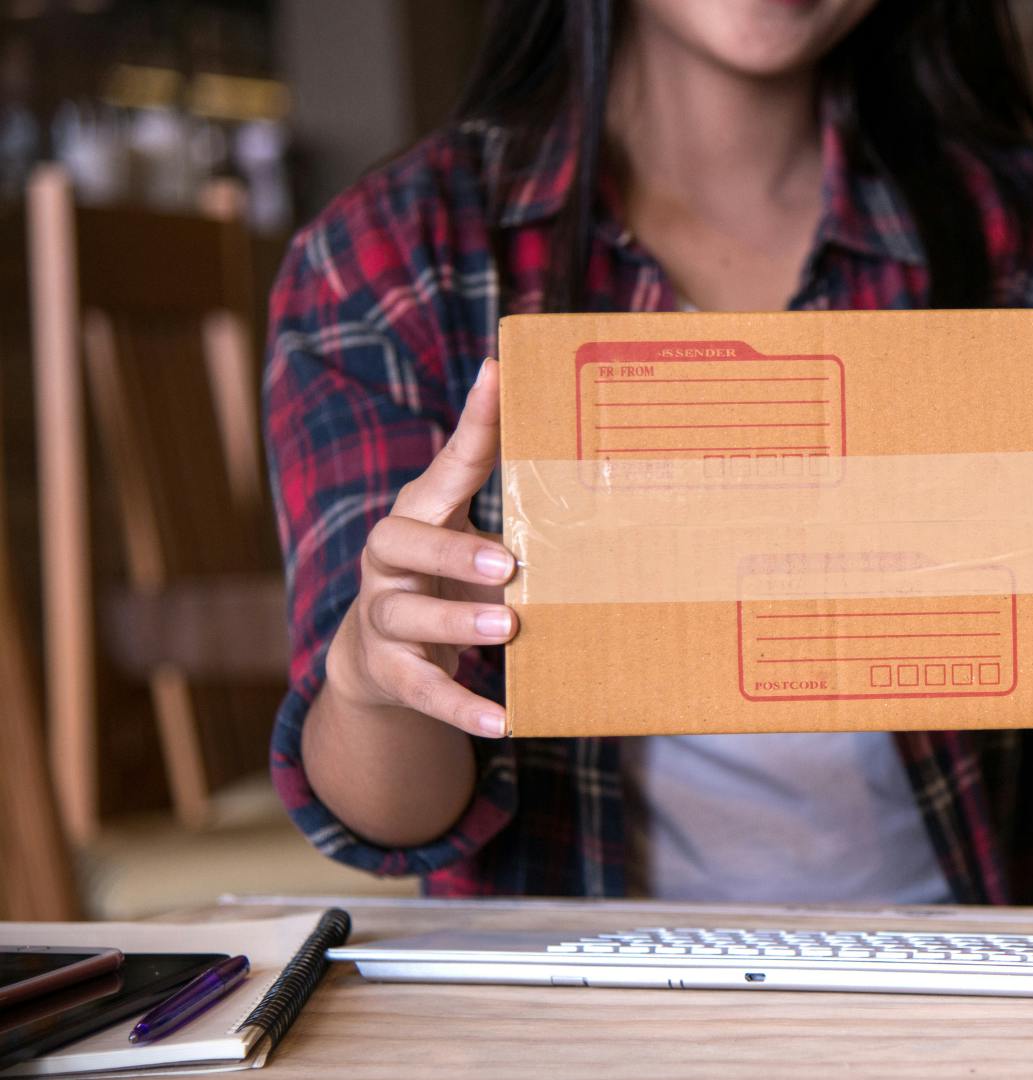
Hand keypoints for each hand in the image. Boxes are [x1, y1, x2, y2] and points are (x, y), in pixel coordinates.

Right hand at [323, 359, 517, 737]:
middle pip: (401, 541)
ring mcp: (383, 616)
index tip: (497, 378)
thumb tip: (573, 440)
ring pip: (406, 615)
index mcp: (419, 514)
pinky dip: (460, 706)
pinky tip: (502, 721)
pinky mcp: (389, 672)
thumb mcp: (468, 533)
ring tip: (507, 627)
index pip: (445, 465)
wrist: (376, 658)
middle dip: (451, 549)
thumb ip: (509, 498)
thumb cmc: (444, 579)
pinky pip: (421, 690)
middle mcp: (389, 560)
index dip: (471, 423)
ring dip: (455, 622)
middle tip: (507, 562)